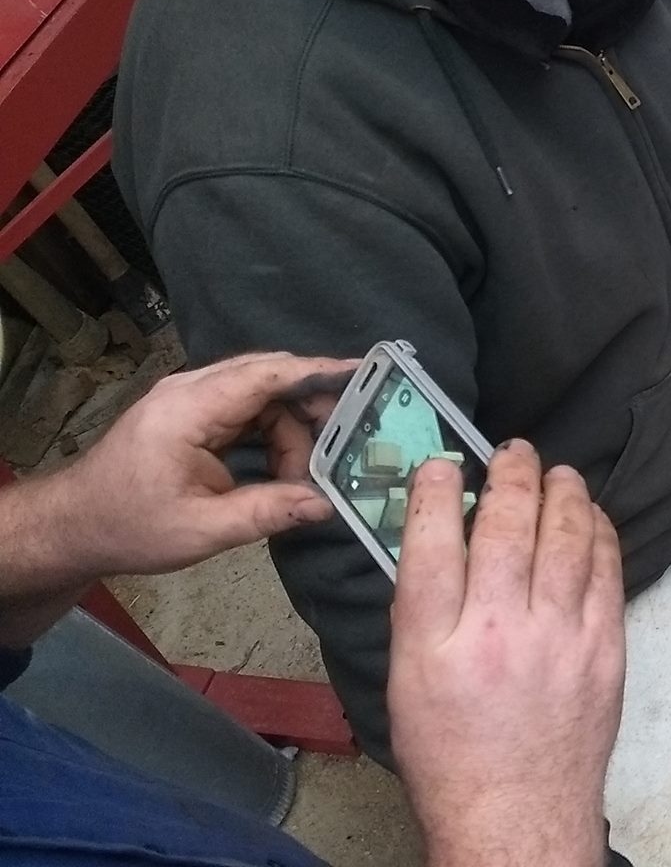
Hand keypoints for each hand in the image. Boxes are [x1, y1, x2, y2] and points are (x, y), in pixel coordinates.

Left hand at [7, 352, 353, 593]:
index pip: (264, 374)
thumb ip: (267, 512)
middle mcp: (190, 391)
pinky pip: (248, 409)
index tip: (364, 373)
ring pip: (263, 394)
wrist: (74, 526)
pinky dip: (274, 433)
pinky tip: (287, 465)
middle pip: (270, 376)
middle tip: (349, 438)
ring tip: (305, 474)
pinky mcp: (193, 414)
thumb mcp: (202, 529)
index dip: (317, 371)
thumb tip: (325, 504)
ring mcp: (190, 399)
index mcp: (188, 410)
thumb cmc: (129, 526)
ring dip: (291, 430)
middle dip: (313, 405)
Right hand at [389, 442, 623, 866]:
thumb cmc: (454, 757)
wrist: (516, 815)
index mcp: (432, 645)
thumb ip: (420, 611)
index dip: (435, 492)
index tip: (441, 465)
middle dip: (509, 475)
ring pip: (565, 536)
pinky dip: (598, 533)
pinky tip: (590, 517)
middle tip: (511, 453)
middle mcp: (497, 633)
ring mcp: (559, 638)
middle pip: (505, 525)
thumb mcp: (406, 684)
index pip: (429, 543)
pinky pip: (607, 569)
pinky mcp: (605, 648)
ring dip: (561, 492)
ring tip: (555, 473)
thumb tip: (438, 542)